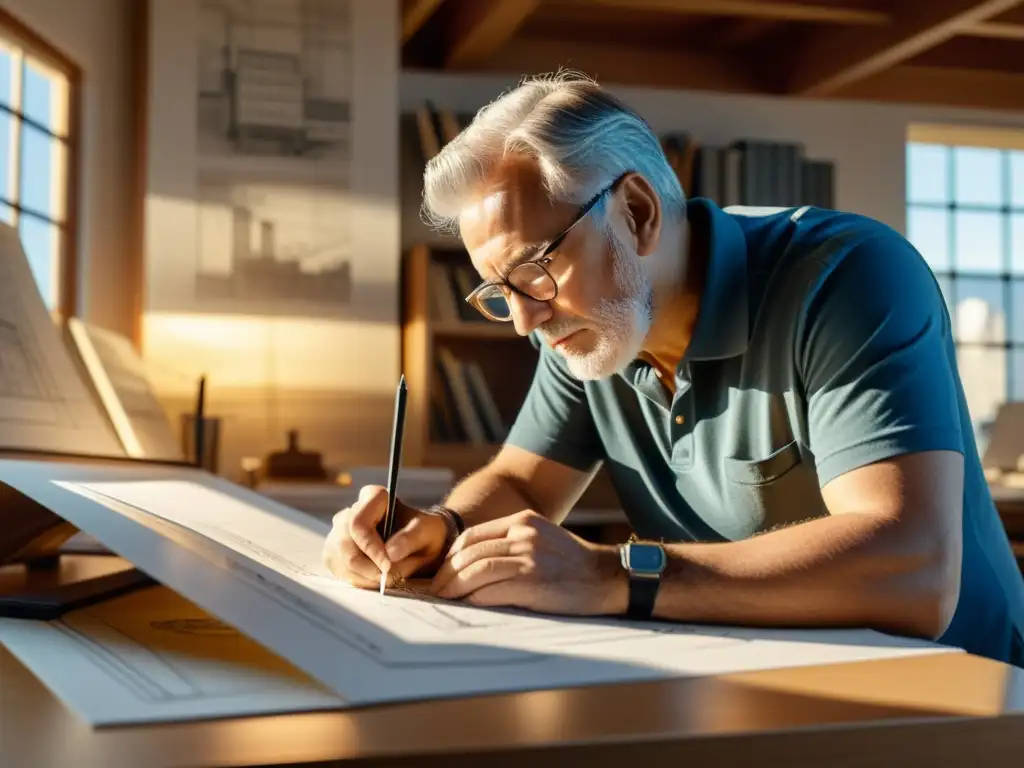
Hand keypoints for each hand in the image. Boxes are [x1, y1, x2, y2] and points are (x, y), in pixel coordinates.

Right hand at [321, 485, 448, 588]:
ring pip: (340, 560)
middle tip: (390, 579)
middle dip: (367, 568)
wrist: (419, 545)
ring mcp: (338, 532)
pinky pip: (340, 570)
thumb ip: (411, 539)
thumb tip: (390, 554)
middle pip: (344, 544)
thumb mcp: (428, 532)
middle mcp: (350, 512)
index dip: (370, 547)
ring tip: (388, 578)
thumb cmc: (424, 533)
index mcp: (372, 497)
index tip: (388, 566)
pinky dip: (359, 581)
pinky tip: (377, 578)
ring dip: (364, 577)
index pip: (358, 523)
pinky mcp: (335, 552)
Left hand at [429, 510, 622, 615]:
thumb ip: (512, 543)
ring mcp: (528, 558)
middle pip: (469, 553)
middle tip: (436, 590)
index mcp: (523, 520)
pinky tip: (468, 605)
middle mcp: (523, 535)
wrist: (606, 577)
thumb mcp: (541, 539)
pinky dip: (474, 599)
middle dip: (446, 574)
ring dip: (455, 588)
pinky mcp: (532, 582)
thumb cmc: (572, 563)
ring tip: (445, 599)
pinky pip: (491, 590)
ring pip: (476, 571)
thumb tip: (473, 566)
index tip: (443, 572)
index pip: (472, 535)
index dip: (451, 555)